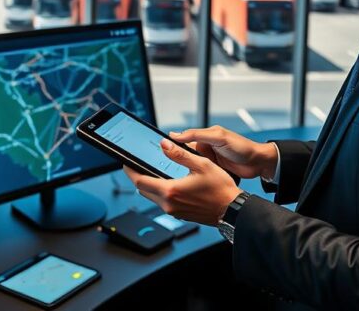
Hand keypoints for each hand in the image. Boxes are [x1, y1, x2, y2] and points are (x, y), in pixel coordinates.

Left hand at [122, 138, 240, 225]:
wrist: (232, 210)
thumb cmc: (220, 188)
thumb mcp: (201, 164)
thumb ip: (179, 154)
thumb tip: (163, 144)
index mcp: (170, 190)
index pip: (139, 181)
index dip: (130, 170)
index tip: (127, 162)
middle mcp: (168, 204)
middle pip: (142, 190)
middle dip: (138, 177)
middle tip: (139, 164)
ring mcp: (173, 211)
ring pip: (152, 197)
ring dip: (150, 185)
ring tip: (154, 171)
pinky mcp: (179, 215)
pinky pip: (162, 202)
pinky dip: (160, 192)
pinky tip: (169, 182)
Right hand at [170, 125, 277, 179]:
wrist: (259, 163)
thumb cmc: (242, 147)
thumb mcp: (218, 137)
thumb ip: (197, 135)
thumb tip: (175, 135)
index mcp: (204, 138)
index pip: (182, 142)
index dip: (171, 147)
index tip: (157, 152)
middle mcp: (205, 149)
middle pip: (185, 157)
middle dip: (176, 163)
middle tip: (164, 170)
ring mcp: (209, 162)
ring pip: (191, 168)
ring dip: (185, 173)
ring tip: (174, 179)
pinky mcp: (214, 173)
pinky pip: (200, 176)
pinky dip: (195, 179)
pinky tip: (188, 184)